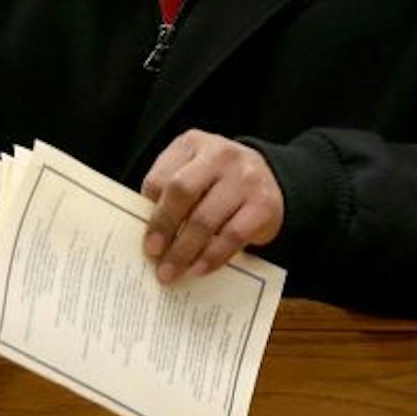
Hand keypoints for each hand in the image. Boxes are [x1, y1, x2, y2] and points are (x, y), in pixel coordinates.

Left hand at [140, 130, 284, 283]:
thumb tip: (151, 236)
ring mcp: (245, 178)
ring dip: (184, 251)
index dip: (150, 211)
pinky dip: (213, 256)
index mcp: (193, 144)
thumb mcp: (192, 173)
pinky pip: (233, 236)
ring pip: (206, 219)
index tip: (145, 239)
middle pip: (182, 192)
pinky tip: (199, 268)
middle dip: (164, 228)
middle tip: (154, 256)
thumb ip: (169, 195)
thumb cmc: (218, 182)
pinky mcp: (264, 204)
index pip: (162, 178)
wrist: (270, 179)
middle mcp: (221, 154)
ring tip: (172, 271)